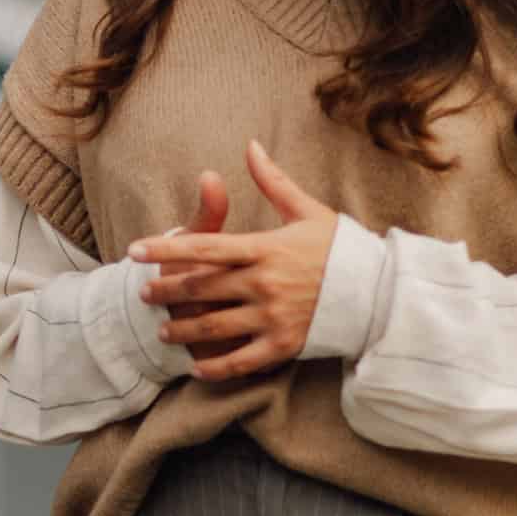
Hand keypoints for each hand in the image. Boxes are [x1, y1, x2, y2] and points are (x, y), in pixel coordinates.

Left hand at [129, 140, 338, 381]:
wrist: (382, 291)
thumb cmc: (343, 249)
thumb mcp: (308, 211)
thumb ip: (274, 181)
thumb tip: (251, 146)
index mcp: (266, 248)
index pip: (204, 247)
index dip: (165, 249)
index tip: (135, 251)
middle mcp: (264, 283)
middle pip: (201, 288)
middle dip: (167, 292)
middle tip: (143, 294)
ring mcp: (273, 317)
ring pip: (214, 327)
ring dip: (182, 331)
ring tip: (162, 331)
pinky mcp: (285, 345)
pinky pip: (242, 360)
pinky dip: (216, 368)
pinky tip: (197, 369)